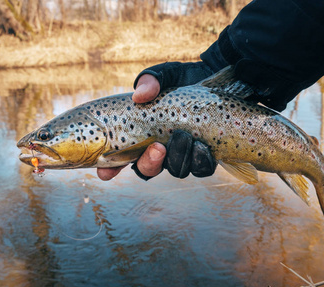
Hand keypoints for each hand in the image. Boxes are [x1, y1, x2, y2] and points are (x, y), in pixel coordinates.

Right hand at [97, 62, 216, 180]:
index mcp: (141, 133)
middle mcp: (159, 148)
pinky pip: (201, 169)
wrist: (217, 78)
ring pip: (175, 170)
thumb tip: (140, 96)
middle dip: (149, 164)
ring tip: (183, 136)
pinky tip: (201, 145)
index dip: (110, 169)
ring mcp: (182, 154)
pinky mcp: (204, 156)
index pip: (120, 157)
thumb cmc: (184, 79)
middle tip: (157, 148)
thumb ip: (151, 81)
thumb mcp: (165, 75)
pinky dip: (200, 160)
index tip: (106, 173)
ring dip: (177, 157)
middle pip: (146, 170)